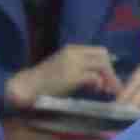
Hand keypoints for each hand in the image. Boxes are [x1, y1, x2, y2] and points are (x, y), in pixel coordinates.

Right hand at [2, 45, 125, 116]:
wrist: (28, 85)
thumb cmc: (46, 80)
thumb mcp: (66, 69)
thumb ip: (83, 68)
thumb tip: (102, 77)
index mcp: (72, 49)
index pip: (99, 51)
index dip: (108, 64)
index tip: (110, 77)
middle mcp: (73, 53)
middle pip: (103, 56)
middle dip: (111, 72)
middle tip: (112, 86)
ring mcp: (73, 63)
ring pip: (102, 64)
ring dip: (109, 78)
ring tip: (107, 90)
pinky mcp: (71, 76)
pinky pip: (94, 76)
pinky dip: (98, 83)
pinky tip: (95, 90)